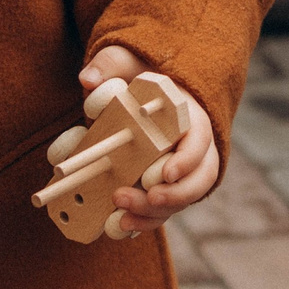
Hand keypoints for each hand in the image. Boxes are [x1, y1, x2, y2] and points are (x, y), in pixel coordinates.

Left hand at [78, 47, 217, 237]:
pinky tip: (121, 226)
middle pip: (199, 179)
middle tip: (148, 197)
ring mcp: (181, 174)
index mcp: (189, 118)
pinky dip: (144, 222)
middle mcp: (193, 149)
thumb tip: (88, 81)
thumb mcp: (126, 62)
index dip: (188, 160)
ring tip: (124, 217)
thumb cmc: (137, 79)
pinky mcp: (163, 190)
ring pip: (180, 201)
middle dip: (175, 194)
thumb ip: (109, 65)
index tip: (165, 173)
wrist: (140, 98)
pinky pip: (161, 212)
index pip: (200, 141)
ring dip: (155, 213)